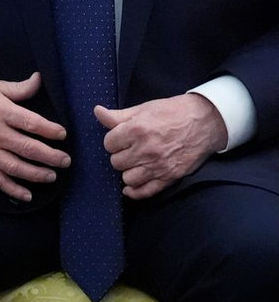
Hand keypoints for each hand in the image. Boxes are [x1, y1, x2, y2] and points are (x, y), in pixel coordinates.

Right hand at [0, 72, 67, 202]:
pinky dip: (12, 189)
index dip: (50, 130)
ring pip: (15, 166)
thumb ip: (18, 88)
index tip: (62, 134)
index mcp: (0, 111)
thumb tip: (38, 79)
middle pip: (28, 148)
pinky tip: (27, 195)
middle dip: (51, 156)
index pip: (32, 123)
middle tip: (65, 160)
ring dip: (36, 173)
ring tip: (51, 176)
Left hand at [96, 95, 226, 200]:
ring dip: (127, 171)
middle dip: (119, 155)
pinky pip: (146, 192)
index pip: (109, 144)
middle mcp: (147, 150)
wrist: (204, 122)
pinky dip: (135, 192)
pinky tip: (130, 188)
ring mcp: (159, 166)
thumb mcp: (143, 109)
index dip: (113, 140)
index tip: (120, 138)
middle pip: (116, 162)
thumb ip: (118, 116)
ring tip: (133, 163)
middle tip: (128, 150)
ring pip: (128, 178)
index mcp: (138, 130)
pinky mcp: (170, 177)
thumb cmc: (172, 112)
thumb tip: (97, 112)